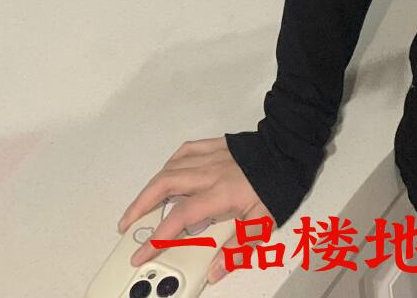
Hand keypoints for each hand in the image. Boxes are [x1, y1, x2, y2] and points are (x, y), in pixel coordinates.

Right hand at [117, 136, 265, 284]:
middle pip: (164, 185)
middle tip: (126, 225)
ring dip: (151, 187)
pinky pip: (185, 151)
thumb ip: (239, 248)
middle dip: (140, 207)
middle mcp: (210, 172)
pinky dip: (171, 163)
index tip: (141, 253)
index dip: (157, 237)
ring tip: (140, 205)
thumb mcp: (264, 222)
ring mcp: (211, 156)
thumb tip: (215, 271)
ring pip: (170, 168)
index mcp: (220, 193)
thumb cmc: (279, 185)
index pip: (180, 217)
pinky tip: (167, 174)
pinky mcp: (216, 145)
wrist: (290, 148)